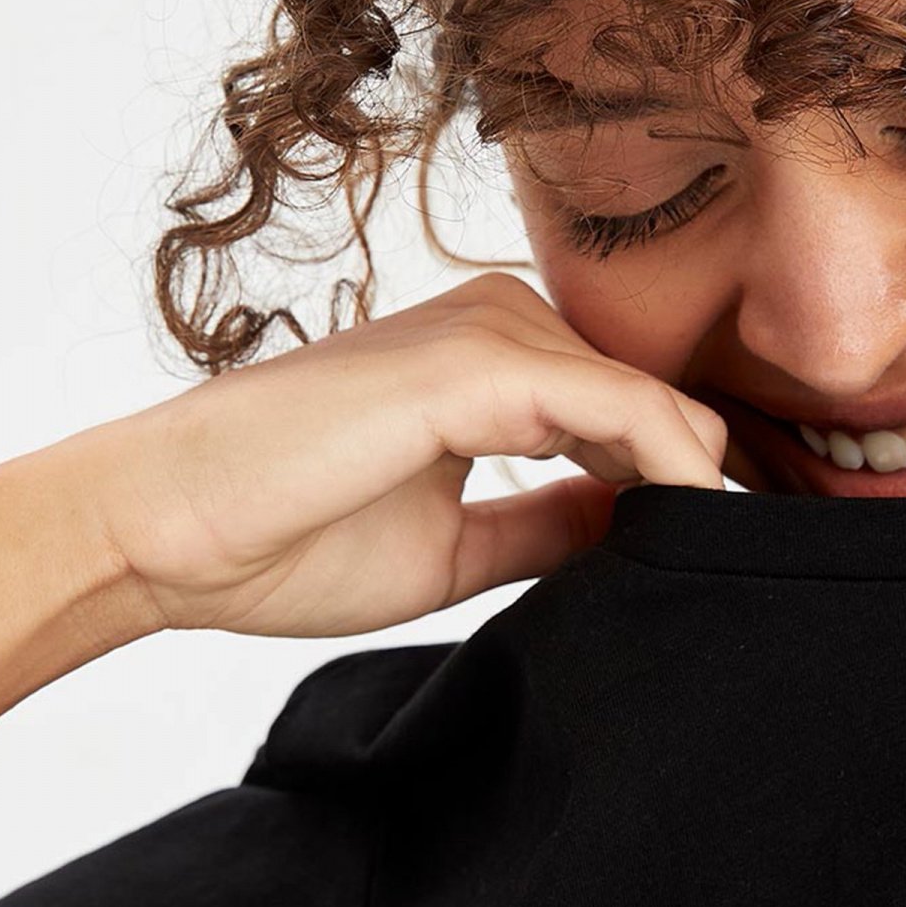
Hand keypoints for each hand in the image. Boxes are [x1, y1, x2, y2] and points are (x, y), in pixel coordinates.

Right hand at [46, 272, 728, 637]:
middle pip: (658, 407)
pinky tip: (699, 534)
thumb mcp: (453, 548)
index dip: (689, 493)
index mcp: (489, 361)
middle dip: (706, 495)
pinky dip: (679, 476)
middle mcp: (498, 323)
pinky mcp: (479, 364)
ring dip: (702, 492)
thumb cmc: (278, 539)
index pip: (630, 413)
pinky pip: (626, 412)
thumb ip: (547, 527)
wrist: (162, 531)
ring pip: (655, 407)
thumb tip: (638, 534)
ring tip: (726, 574)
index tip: (731, 570)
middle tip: (743, 583)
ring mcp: (490, 332)